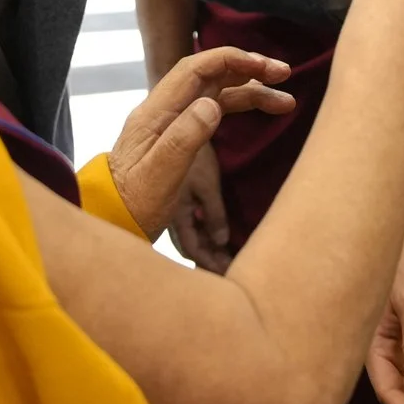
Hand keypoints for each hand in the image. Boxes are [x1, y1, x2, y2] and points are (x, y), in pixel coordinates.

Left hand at [110, 47, 293, 244]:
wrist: (110, 220)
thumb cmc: (132, 204)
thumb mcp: (159, 176)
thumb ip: (184, 139)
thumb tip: (213, 104)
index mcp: (155, 113)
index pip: (195, 69)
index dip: (231, 60)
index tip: (263, 66)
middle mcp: (163, 110)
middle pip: (209, 75)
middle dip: (248, 69)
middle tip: (284, 74)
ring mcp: (171, 122)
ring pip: (216, 93)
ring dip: (250, 91)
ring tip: (286, 101)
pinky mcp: (179, 136)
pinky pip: (213, 111)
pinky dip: (238, 107)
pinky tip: (259, 112)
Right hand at [167, 145, 233, 271]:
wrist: (177, 128)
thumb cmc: (195, 156)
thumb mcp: (206, 184)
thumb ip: (214, 213)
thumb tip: (221, 242)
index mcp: (178, 216)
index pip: (192, 250)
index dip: (209, 264)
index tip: (227, 275)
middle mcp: (174, 216)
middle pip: (191, 246)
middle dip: (208, 261)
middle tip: (230, 273)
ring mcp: (175, 207)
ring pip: (191, 236)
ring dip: (207, 248)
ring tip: (226, 259)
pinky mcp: (180, 197)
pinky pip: (192, 223)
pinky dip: (204, 233)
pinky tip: (215, 236)